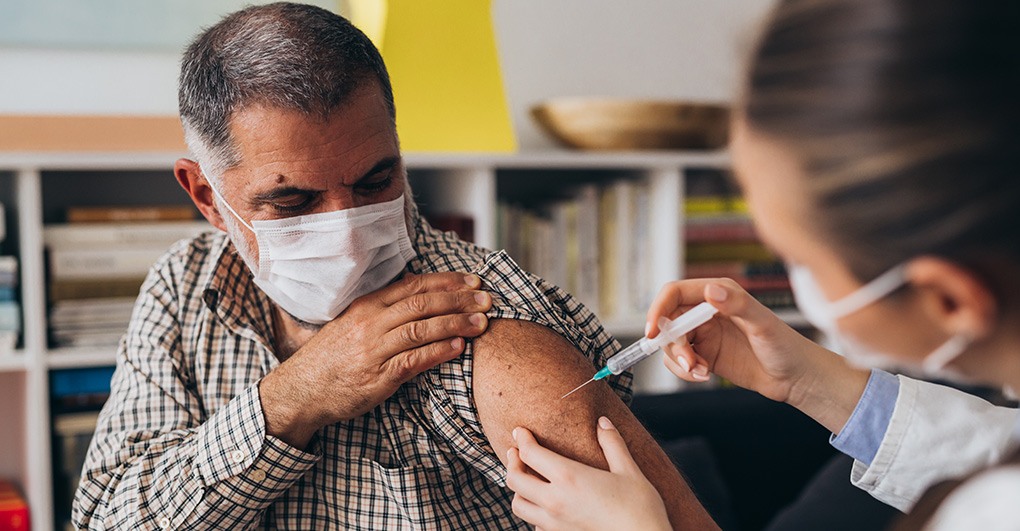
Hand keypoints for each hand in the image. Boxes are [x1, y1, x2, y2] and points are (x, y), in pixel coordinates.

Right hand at [260, 272, 491, 446]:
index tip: (473, 281)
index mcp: (367, 306)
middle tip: (488, 299)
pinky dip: (438, 351)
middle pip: (423, 304)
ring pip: (422, 329)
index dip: (447, 282)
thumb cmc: (331, 357)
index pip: (414, 286)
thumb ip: (383, 308)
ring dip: (456, 324)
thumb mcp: (352, 323)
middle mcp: (371, 323)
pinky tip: (459, 347)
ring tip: (482, 323)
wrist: (301, 390)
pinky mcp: (378, 377)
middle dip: (460, 300)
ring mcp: (374, 350)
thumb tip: (417, 289)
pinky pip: (413, 360)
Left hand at [506, 418, 670, 530]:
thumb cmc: (640, 508)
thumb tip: (603, 422)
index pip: (530, 454)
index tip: (520, 431)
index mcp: (569, 477)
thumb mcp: (629, 471)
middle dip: (512, 462)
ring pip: (518, 506)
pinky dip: (534, 512)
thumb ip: (612, 444)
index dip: (522, 439)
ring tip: (527, 479)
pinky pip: (534, 524)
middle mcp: (555, 501)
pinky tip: (546, 505)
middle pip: (515, 479)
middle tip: (516, 452)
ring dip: (518, 490)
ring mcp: (554, 523)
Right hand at [646, 278, 868, 431]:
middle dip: (671, 343)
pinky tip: (704, 376)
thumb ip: (737, 305)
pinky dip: (684, 371)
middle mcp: (706, 311)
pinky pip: (679, 361)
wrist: (796, 378)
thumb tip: (710, 291)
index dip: (658, 309)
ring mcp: (704, 334)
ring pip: (670, 344)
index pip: (675, 293)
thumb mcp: (763, 324)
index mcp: (718, 294)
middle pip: (668, 321)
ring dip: (678, 360)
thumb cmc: (786, 346)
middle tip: (688, 362)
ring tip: (700, 372)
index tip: (652, 332)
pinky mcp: (704, 355)